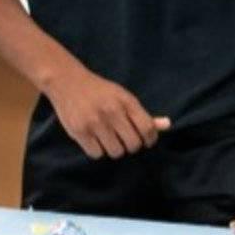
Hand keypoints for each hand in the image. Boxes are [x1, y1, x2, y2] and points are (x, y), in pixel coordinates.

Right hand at [45, 64, 169, 159]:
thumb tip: (167, 125)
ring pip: (116, 152)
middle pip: (133, 145)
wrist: (67, 80)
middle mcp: (112, 112)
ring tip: (107, 138)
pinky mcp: (79, 131)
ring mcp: (95, 122)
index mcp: (125, 101)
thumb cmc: (99, 90)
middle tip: (124, 138)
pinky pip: (97, 154)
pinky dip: (97, 150)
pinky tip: (94, 139)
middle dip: (131, 145)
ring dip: (113, 148)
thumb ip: (142, 114)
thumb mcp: (123, 96)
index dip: (149, 139)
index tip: (145, 140)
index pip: (147, 129)